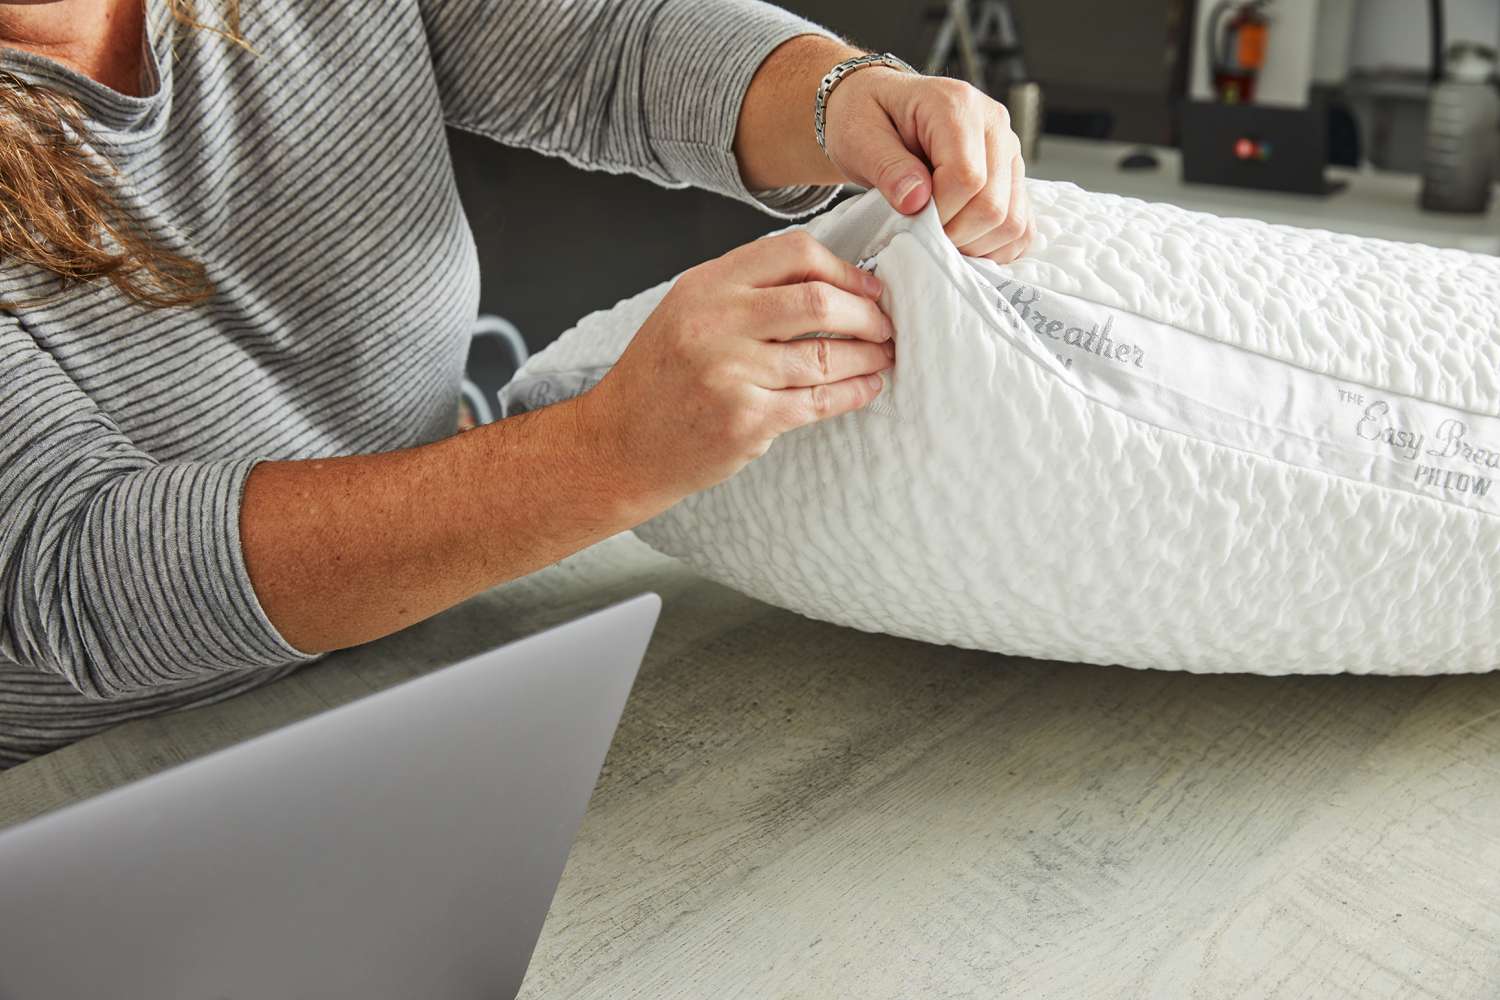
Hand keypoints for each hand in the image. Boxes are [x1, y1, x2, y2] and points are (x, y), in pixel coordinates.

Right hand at [580, 231, 893, 500]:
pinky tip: (867, 387)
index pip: (794, 253)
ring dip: (869, 356)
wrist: (618, 444)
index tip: (868, 287)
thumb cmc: (659, 378)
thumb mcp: (688, 311)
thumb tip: (828, 281)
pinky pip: (818, 401)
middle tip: (886, 325)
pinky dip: (854, 392)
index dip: (844, 270)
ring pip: (826, 356)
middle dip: (868, 313)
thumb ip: (746, 290)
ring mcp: (731, 373)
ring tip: (883, 356)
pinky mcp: (746, 420)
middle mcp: (716, 322)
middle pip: (819, 301)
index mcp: (706, 285)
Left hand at [822, 68, 1034, 263]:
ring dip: (975, 245)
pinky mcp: (1013, 176)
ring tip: (939, 236)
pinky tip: (962, 241)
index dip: (939, 213)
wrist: (876, 106)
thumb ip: (887, 167)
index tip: (910, 218)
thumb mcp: (859, 136)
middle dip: (954, 234)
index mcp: (957, 105)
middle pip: (994, 205)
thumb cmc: (865, 116)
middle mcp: (994, 125)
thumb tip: (917, 202)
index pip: (967, 177)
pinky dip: (994, 246)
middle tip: (921, 233)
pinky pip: (1022, 227)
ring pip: (1013, 221)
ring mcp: (1009, 151)